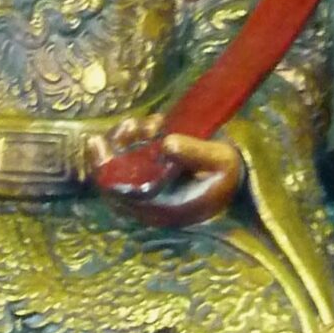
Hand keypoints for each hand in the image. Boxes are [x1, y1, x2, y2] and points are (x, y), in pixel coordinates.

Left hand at [86, 113, 242, 227]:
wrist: (238, 183)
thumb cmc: (227, 174)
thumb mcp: (221, 161)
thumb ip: (195, 152)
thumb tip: (166, 143)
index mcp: (166, 208)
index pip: (121, 194)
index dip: (104, 169)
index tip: (96, 142)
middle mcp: (152, 206)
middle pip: (112, 186)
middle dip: (107, 156)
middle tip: (105, 134)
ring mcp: (150, 195)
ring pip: (120, 172)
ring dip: (123, 144)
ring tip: (137, 124)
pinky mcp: (151, 183)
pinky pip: (128, 167)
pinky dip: (131, 145)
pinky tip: (146, 128)